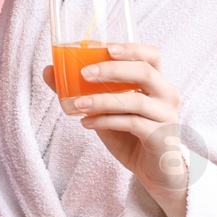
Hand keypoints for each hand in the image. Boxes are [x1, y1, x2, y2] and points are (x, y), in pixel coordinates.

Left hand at [45, 43, 188, 216]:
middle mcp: (167, 95)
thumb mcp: (105, 108)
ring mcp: (167, 116)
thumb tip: (49, 70)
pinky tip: (86, 123)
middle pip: (144, 72)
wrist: (155, 169)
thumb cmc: (131, 133)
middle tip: (84, 73)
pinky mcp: (162, 137)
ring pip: (135, 100)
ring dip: (102, 100)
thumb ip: (82, 89)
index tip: (107, 47)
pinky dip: (106, 121)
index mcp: (157, 82)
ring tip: (76, 103)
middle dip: (112, 70)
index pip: (151, 56)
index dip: (131, 48)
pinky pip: (133, 124)